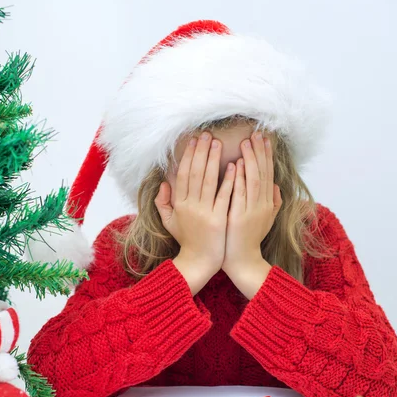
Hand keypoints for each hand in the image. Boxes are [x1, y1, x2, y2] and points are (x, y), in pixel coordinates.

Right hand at [155, 131, 235, 277]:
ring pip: (207, 181)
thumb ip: (163, 203)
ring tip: (218, 143)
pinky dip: (228, 181)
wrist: (199, 262)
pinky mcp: (217, 219)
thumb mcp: (170, 222)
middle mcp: (189, 206)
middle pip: (194, 173)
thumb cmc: (187, 241)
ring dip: (212, 160)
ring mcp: (203, 212)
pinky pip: (223, 196)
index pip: (183, 175)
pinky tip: (233, 166)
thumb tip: (163, 184)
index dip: (188, 156)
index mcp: (179, 204)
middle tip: (207, 134)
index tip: (194, 141)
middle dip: (200, 152)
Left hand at [222, 130, 281, 277]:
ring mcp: (251, 210)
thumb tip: (276, 186)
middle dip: (260, 152)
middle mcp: (262, 204)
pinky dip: (239, 178)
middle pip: (263, 172)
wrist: (242, 261)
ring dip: (250, 160)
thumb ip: (273, 202)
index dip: (266, 155)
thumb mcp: (265, 220)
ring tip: (247, 142)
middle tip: (257, 133)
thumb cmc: (249, 240)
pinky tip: (236, 163)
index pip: (268, 173)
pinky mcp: (239, 217)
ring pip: (253, 179)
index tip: (264, 138)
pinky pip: (240, 193)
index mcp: (267, 203)